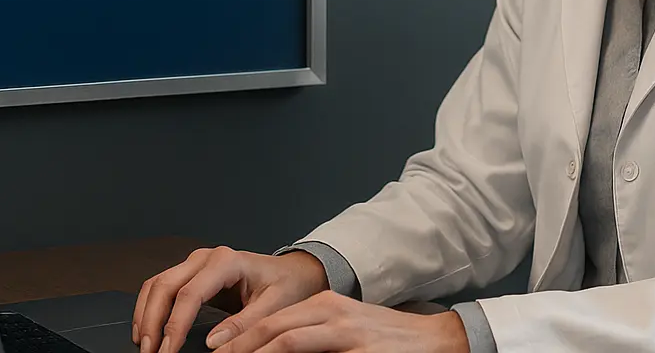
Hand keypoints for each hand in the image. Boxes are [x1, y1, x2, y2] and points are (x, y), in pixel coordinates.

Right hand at [133, 246, 328, 352]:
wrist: (292, 272)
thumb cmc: (285, 285)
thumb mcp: (273, 306)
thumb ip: (245, 324)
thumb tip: (214, 343)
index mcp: (226, 261)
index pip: (189, 295)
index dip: (175, 326)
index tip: (168, 352)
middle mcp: (206, 257)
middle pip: (165, 286)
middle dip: (152, 322)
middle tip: (151, 352)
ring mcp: (196, 263)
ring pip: (158, 284)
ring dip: (146, 315)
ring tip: (145, 345)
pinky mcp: (192, 273)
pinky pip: (162, 286)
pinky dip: (150, 307)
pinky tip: (147, 329)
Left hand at [215, 291, 470, 352]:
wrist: (437, 343)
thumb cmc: (389, 344)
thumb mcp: (347, 335)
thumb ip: (313, 340)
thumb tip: (276, 349)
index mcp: (324, 306)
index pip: (272, 319)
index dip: (241, 335)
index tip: (217, 351)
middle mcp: (329, 310)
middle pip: (271, 325)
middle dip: (237, 343)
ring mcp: (342, 327)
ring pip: (284, 337)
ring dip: (252, 349)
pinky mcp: (354, 345)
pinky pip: (306, 350)